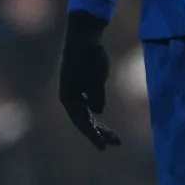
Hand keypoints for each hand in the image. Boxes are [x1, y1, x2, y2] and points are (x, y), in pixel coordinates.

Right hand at [57, 9, 121, 150]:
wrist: (84, 36)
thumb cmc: (90, 56)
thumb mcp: (96, 76)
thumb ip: (96, 95)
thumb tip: (98, 110)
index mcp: (68, 95)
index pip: (81, 121)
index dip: (93, 136)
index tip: (105, 148)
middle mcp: (68, 96)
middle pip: (83, 120)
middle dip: (98, 132)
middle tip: (116, 143)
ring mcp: (73, 90)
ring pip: (85, 113)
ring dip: (98, 124)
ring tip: (114, 136)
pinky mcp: (79, 84)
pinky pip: (86, 104)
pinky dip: (94, 112)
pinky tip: (100, 113)